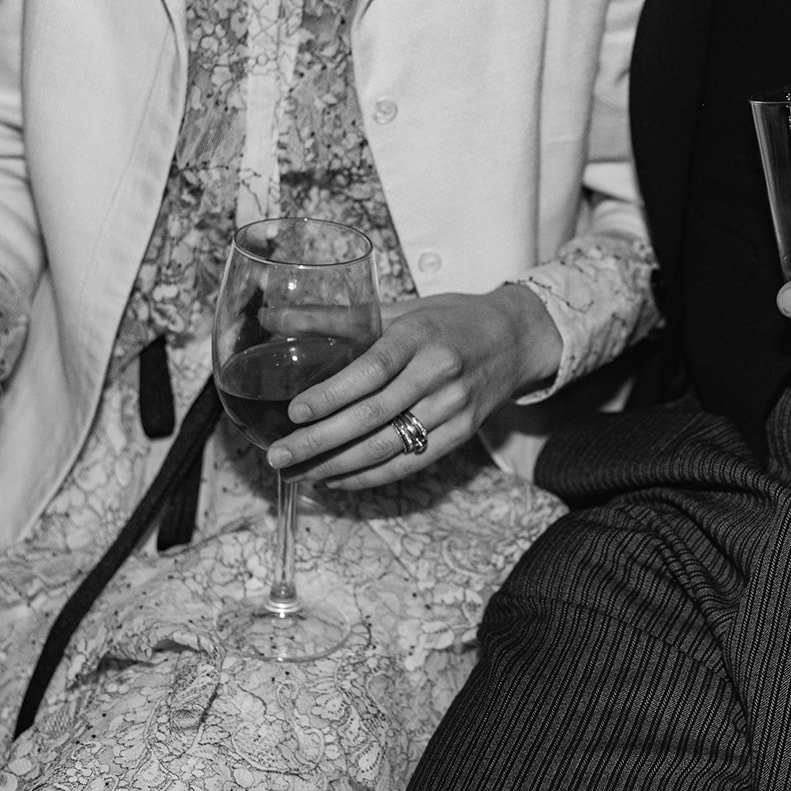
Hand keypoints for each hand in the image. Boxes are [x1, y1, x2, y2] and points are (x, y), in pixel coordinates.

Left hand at [264, 285, 561, 487]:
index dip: (332, 394)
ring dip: (338, 467)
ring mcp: (455, 408)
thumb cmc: (451, 320)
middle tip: (279, 456)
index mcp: (421, 336)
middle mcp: (440, 374)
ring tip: (298, 474)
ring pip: (389, 447)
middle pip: (374, 416)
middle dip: (321, 441)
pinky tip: (336, 480)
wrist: (518, 338)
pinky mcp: (462, 433)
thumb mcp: (400, 309)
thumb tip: (272, 317)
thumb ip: (336, 318)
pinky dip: (370, 477)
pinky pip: (410, 463)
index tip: (294, 412)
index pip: (372, 370)